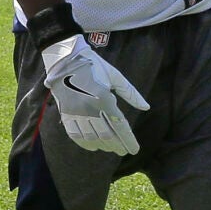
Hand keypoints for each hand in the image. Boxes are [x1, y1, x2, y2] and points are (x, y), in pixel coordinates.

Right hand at [41, 36, 147, 154]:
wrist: (65, 59)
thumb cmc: (93, 65)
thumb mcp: (115, 76)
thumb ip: (131, 93)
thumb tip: (146, 107)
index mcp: (104, 97)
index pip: (119, 125)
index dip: (128, 140)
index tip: (134, 150)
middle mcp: (90, 108)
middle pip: (106, 135)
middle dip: (117, 145)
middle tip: (124, 150)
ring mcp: (76, 112)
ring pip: (91, 137)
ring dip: (103, 145)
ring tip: (110, 148)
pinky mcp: (66, 113)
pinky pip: (75, 134)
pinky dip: (85, 143)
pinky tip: (93, 146)